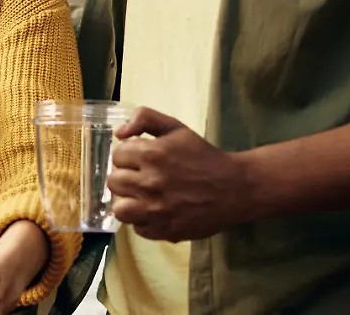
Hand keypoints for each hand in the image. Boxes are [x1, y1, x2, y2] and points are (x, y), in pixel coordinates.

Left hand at [107, 107, 251, 241]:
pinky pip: (137, 229)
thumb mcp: (176, 128)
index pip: (117, 156)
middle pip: (114, 182)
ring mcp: (156, 210)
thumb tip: (119, 133)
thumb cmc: (203, 156)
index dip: (128, 156)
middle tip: (141, 178)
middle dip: (126, 177)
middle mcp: (150, 183)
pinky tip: (157, 211)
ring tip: (142, 198)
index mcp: (151, 154)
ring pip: (120, 209)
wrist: (234, 188)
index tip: (140, 159)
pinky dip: (144, 221)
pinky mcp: (164, 230)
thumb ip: (145, 118)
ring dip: (129, 202)